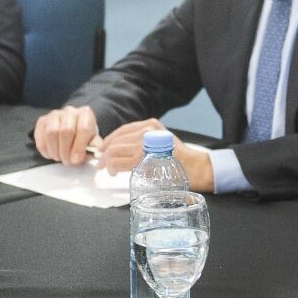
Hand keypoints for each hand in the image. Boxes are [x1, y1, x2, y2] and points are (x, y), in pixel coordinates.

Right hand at [33, 105, 100, 164]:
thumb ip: (94, 147)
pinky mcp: (42, 121)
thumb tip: (91, 153)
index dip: (79, 147)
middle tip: (67, 161)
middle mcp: (70, 111)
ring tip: (59, 157)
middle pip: (66, 131)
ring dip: (54, 150)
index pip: (83, 129)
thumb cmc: (82, 137)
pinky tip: (52, 153)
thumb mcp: (92, 141)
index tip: (76, 160)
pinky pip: (40, 137)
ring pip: (51, 133)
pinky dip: (45, 150)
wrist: (71, 129)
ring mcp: (54, 115)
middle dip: (65, 151)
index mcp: (85, 114)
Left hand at [98, 119, 215, 190]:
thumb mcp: (161, 142)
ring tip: (109, 170)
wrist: (195, 168)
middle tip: (102, 164)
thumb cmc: (179, 160)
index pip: (122, 131)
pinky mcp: (143, 158)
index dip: (109, 141)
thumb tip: (121, 150)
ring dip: (108, 162)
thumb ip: (144, 142)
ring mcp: (145, 143)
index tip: (103, 150)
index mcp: (150, 125)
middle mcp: (147, 130)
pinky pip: (119, 162)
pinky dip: (113, 167)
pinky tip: (114, 172)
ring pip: (114, 151)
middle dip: (105, 154)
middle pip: (116, 141)